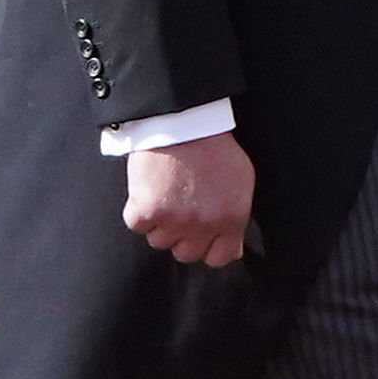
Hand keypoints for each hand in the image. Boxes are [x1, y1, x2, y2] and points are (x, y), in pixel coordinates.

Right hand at [122, 131, 255, 267]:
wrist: (180, 121)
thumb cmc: (213, 146)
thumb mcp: (240, 180)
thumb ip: (237, 217)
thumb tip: (233, 249)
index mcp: (231, 219)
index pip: (219, 258)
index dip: (207, 246)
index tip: (200, 234)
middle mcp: (203, 225)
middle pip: (186, 254)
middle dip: (182, 235)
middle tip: (179, 208)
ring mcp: (173, 220)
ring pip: (159, 241)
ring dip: (159, 222)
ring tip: (163, 193)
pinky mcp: (145, 210)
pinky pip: (137, 225)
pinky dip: (138, 210)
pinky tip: (147, 189)